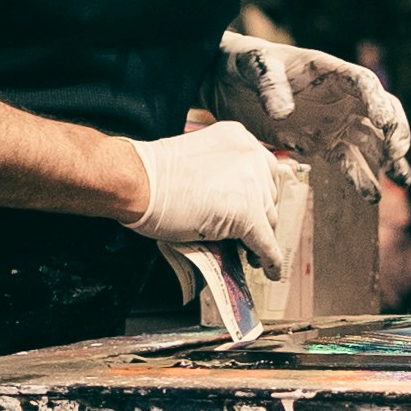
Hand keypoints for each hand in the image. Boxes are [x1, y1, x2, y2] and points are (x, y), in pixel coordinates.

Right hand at [122, 122, 291, 277]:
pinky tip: (270, 271)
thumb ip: (223, 171)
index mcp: (239, 139)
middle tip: (250, 232)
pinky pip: (266, 242)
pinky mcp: (247, 214)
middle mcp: (251, 156)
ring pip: (270, 219)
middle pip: (269, 194)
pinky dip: (270, 260)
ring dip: (263, 237)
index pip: (264, 169)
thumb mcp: (199, 159)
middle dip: (261, 214)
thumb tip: (234, 198)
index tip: (257, 206)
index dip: (259, 193)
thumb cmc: (155, 173)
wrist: (140, 181)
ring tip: (251, 253)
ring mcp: (252, 185)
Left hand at [208, 33, 410, 195]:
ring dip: (389, 158)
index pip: (364, 84)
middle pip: (381, 111)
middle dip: (395, 131)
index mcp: (329, 72)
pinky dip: (360, 178)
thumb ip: (270, 86)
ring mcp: (333, 121)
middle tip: (397, 153)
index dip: (378, 102)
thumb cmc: (245, 64)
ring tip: (403, 179)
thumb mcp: (254, 67)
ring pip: (372, 139)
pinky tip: (372, 196)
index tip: (384, 122)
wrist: (228, 81)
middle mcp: (339, 97)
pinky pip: (347, 162)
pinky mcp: (321, 142)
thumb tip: (284, 112)